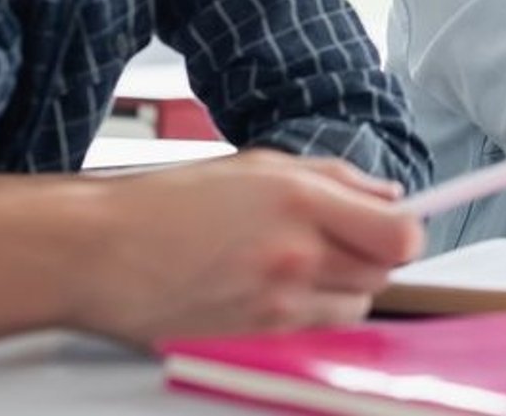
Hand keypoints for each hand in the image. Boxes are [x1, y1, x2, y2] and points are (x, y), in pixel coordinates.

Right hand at [66, 150, 422, 345]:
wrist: (97, 254)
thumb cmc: (168, 205)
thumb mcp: (259, 167)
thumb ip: (336, 179)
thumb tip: (391, 194)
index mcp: (300, 202)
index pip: (401, 234)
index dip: (407, 233)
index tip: (397, 228)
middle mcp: (296, 255)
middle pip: (384, 273)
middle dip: (371, 257)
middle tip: (338, 243)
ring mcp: (277, 303)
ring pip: (356, 307)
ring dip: (343, 290)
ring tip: (299, 269)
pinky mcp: (256, 339)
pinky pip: (317, 333)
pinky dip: (312, 317)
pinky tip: (276, 293)